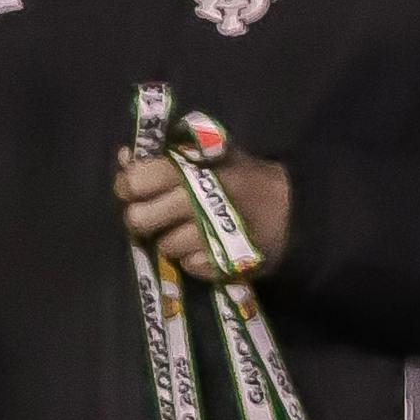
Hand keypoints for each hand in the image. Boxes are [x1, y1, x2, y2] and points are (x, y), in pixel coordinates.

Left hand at [115, 146, 291, 281]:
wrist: (295, 212)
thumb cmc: (245, 178)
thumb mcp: (212, 154)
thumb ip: (167, 153)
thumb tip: (124, 156)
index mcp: (190, 170)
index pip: (135, 180)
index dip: (128, 186)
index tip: (137, 189)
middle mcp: (194, 202)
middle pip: (138, 220)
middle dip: (143, 219)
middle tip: (158, 216)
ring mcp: (207, 236)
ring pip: (164, 246)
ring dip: (173, 241)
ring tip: (194, 231)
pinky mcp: (220, 264)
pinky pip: (188, 266)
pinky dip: (195, 260)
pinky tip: (211, 247)